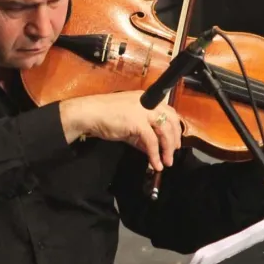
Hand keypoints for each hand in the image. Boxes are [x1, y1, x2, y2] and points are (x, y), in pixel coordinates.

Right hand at [61, 91, 181, 172]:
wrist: (89, 113)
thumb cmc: (104, 116)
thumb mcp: (128, 124)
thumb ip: (141, 135)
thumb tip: (151, 149)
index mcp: (147, 99)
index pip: (169, 112)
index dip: (175, 128)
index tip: (175, 141)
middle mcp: (148, 102)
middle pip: (171, 121)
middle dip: (175, 139)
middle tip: (173, 153)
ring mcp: (144, 111)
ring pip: (165, 131)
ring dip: (168, 149)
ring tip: (167, 162)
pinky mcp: (137, 122)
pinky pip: (151, 141)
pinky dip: (155, 154)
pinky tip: (155, 164)